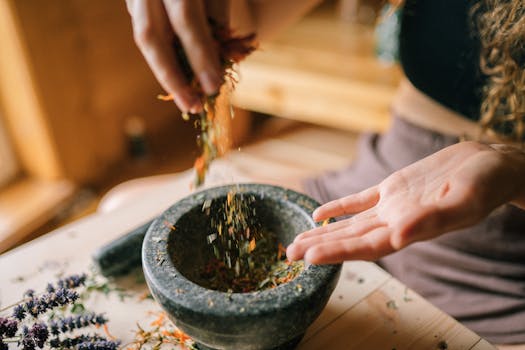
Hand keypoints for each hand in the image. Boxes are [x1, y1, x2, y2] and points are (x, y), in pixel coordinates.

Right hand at [125, 0, 228, 112]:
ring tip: (187, 98)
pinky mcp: (134, 1)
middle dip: (173, 76)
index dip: (200, 55)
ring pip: (144, 37)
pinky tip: (180, 77)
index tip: (214, 86)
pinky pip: (147, 33)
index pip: (186, 19)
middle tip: (193, 106)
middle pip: (151, 36)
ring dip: (165, 72)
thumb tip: (216, 57)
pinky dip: (164, 57)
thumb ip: (217, 12)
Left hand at [287, 141, 524, 263]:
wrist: (492, 163)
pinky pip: (360, 200)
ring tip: (295, 242)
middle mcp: (397, 222)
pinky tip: (319, 213)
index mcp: (412, 229)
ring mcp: (393, 205)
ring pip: (350, 222)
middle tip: (287, 256)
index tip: (308, 258)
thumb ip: (432, 218)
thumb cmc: (486, 183)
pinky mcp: (394, 187)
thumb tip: (399, 234)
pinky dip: (339, 206)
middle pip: (351, 239)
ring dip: (323, 232)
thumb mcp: (463, 199)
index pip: (366, 247)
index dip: (337, 253)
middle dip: (320, 247)